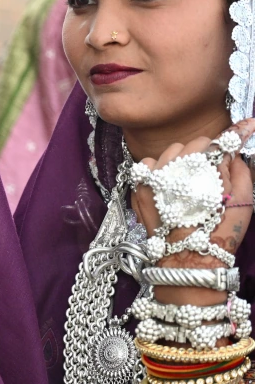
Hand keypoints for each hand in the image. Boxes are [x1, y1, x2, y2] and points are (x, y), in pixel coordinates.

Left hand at [131, 119, 254, 263]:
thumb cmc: (220, 231)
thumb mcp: (244, 199)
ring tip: (190, 180)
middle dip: (207, 153)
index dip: (237, 133)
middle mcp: (177, 167)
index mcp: (207, 168)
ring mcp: (154, 176)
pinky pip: (148, 165)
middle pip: (195, 143)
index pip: (223, 140)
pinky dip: (160, 169)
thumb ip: (241, 169)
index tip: (249, 125)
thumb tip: (232, 153)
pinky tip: (169, 184)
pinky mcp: (139, 187)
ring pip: (171, 151)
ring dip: (182, 160)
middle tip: (213, 172)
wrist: (188, 259)